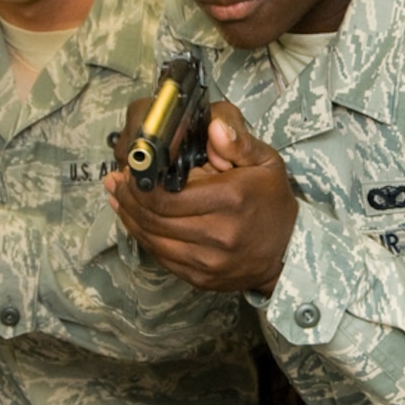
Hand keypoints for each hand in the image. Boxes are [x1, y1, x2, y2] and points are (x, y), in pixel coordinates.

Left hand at [105, 101, 297, 292]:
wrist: (288, 251)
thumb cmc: (272, 202)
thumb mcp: (266, 163)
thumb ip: (238, 142)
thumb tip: (212, 126)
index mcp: (231, 200)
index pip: (167, 197)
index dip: (140, 185)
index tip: (130, 170)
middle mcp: (218, 234)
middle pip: (154, 219)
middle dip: (129, 198)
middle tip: (117, 181)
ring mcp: (208, 261)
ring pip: (152, 240)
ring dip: (129, 218)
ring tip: (118, 197)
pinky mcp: (201, 278)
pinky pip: (162, 257)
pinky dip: (144, 237)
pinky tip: (135, 221)